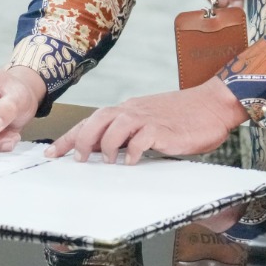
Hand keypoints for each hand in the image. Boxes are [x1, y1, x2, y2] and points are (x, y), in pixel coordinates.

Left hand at [46, 77, 247, 164]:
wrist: (213, 103)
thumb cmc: (184, 116)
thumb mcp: (150, 122)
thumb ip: (130, 134)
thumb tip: (106, 152)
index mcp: (128, 110)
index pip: (92, 121)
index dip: (70, 137)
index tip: (52, 152)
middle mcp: (134, 111)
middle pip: (98, 119)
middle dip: (81, 139)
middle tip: (76, 159)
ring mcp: (148, 118)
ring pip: (116, 125)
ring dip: (106, 145)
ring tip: (106, 162)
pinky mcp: (164, 129)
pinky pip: (143, 138)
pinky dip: (134, 151)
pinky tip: (132, 162)